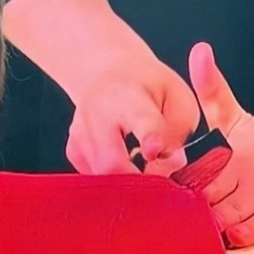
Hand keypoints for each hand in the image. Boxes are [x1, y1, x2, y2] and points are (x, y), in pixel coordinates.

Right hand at [66, 60, 200, 176]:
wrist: (106, 73)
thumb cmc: (149, 89)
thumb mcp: (179, 97)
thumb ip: (180, 131)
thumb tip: (168, 162)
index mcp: (132, 96)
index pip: (140, 119)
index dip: (149, 137)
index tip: (153, 150)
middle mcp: (99, 112)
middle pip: (112, 164)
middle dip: (139, 180)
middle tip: (156, 172)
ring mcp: (81, 132)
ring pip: (104, 178)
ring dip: (128, 178)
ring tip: (140, 159)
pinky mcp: (73, 150)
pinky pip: (96, 179)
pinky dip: (113, 177)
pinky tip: (121, 158)